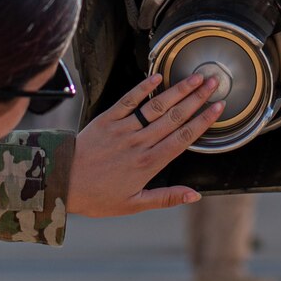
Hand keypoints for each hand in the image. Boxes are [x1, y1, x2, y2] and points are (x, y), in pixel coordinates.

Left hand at [66, 73, 222, 216]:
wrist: (62, 182)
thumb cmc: (97, 197)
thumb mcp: (134, 204)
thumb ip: (166, 198)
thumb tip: (195, 196)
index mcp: (149, 164)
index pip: (183, 137)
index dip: (203, 121)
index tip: (218, 107)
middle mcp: (140, 143)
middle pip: (175, 117)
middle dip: (197, 98)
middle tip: (213, 82)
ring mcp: (123, 128)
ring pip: (156, 106)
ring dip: (178, 90)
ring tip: (194, 77)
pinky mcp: (107, 119)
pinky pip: (129, 100)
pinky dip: (143, 87)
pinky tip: (158, 76)